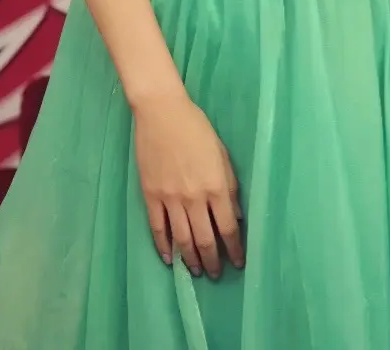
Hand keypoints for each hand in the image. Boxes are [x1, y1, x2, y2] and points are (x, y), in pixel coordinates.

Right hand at [133, 90, 243, 278]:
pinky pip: (157, 228)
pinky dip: (163, 247)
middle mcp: (194, 198)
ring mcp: (170, 199)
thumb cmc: (198, 129)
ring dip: (190, 259)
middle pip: (205, 239)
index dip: (234, 248)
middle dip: (213, 261)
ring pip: (182, 239)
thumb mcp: (223, 155)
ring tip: (197, 272)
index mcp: (216, 186)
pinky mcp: (150, 196)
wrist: (162, 114)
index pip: (228, 227)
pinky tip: (169, 259)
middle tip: (217, 275)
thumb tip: (237, 216)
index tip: (239, 263)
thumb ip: (230, 187)